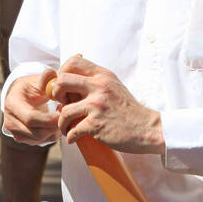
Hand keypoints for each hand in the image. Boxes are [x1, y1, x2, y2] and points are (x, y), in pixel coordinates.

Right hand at [2, 67, 59, 144]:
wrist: (20, 97)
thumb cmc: (30, 87)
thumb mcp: (36, 80)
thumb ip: (46, 78)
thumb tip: (53, 75)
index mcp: (12, 105)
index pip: (31, 118)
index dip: (50, 118)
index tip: (63, 111)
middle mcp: (10, 121)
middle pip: (37, 132)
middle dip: (55, 126)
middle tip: (65, 114)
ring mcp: (15, 132)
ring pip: (40, 139)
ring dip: (54, 130)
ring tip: (60, 116)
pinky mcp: (22, 139)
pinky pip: (41, 141)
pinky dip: (51, 134)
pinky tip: (54, 123)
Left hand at [50, 54, 164, 153]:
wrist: (146, 128)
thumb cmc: (127, 109)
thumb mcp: (114, 86)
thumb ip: (96, 80)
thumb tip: (70, 80)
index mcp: (103, 76)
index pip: (73, 63)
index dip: (62, 74)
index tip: (64, 87)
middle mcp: (99, 87)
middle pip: (62, 81)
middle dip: (56, 94)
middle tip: (62, 104)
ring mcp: (97, 105)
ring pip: (64, 110)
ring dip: (61, 122)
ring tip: (66, 127)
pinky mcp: (96, 124)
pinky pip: (72, 130)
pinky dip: (70, 136)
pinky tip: (73, 138)